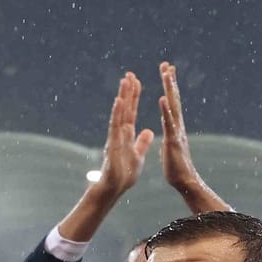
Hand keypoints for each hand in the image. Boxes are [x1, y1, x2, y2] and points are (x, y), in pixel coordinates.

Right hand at [91, 72, 153, 194]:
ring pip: (120, 113)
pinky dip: (117, 113)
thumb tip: (148, 131)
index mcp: (127, 135)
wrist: (115, 188)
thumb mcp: (138, 155)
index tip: (136, 81)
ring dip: (123, 97)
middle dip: (128, 91)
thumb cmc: (124, 174)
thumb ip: (142, 142)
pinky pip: (115, 126)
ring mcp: (115, 137)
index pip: (131, 111)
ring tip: (125, 81)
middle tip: (129, 74)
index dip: (134, 97)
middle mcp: (119, 132)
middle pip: (125, 108)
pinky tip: (119, 101)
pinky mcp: (112, 143)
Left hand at [157, 62, 225, 212]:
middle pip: (174, 99)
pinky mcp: (173, 140)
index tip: (166, 71)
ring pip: (173, 106)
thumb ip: (171, 133)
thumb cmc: (176, 166)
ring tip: (166, 74)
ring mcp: (176, 131)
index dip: (169, 87)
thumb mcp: (171, 145)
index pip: (171, 102)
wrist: (184, 181)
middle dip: (170, 81)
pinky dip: (166, 110)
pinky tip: (161, 98)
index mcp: (174, 126)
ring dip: (169, 90)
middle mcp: (178, 125)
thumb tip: (170, 125)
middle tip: (166, 64)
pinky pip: (169, 123)